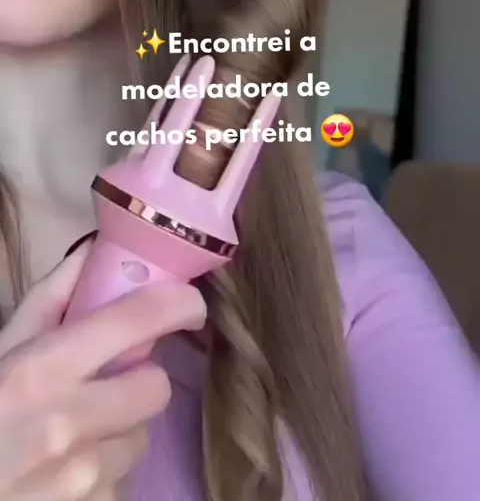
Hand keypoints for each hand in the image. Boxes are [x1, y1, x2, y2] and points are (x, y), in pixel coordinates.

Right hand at [0, 241, 205, 498]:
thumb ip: (48, 302)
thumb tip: (91, 252)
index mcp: (42, 370)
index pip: (137, 320)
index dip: (178, 304)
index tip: (188, 304)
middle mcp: (71, 423)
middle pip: (156, 386)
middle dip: (138, 381)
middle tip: (108, 383)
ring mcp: (84, 478)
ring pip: (140, 438)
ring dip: (117, 432)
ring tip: (73, 434)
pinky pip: (120, 482)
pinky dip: (102, 474)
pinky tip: (63, 473)